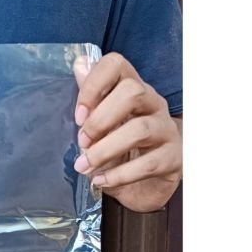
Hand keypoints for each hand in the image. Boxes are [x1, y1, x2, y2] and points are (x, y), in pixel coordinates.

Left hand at [72, 52, 181, 212]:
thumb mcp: (102, 127)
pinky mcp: (173, 158)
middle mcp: (152, 104)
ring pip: (140, 129)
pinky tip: (100, 181)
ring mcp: (166, 130)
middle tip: (82, 142)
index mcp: (132, 89)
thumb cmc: (121, 151)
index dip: (94, 85)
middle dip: (100, 119)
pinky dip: (120, 175)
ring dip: (105, 150)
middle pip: (133, 92)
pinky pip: (148, 163)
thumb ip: (92, 100)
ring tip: (84, 167)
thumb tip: (80, 65)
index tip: (78, 115)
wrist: (146, 186)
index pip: (117, 65)